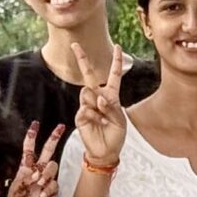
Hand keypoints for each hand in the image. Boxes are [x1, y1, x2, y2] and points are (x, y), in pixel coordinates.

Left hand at [9, 121, 65, 196]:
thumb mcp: (14, 190)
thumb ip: (23, 179)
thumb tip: (34, 171)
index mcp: (25, 168)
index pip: (29, 149)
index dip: (32, 136)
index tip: (35, 124)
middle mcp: (37, 171)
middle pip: (47, 150)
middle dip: (54, 138)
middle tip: (60, 127)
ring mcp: (45, 180)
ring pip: (53, 166)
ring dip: (46, 174)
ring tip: (38, 184)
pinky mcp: (52, 190)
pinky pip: (54, 184)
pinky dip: (48, 190)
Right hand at [74, 51, 129, 165]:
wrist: (106, 151)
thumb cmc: (115, 135)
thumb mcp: (120, 119)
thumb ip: (111, 106)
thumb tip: (97, 97)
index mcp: (111, 96)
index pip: (113, 76)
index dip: (116, 62)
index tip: (119, 47)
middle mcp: (98, 98)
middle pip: (89, 75)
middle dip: (82, 59)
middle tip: (75, 45)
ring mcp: (87, 105)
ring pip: (88, 93)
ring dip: (98, 105)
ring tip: (103, 118)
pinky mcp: (80, 115)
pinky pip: (86, 108)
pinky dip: (94, 115)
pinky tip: (98, 123)